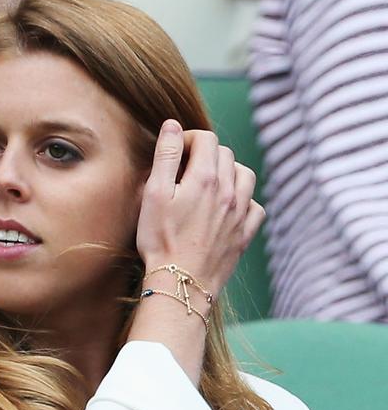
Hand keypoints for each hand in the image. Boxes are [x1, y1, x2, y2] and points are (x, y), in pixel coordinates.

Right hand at [135, 120, 264, 296]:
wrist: (181, 282)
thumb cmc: (160, 239)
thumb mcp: (153, 194)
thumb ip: (165, 156)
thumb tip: (173, 126)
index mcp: (206, 177)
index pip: (205, 138)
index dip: (187, 138)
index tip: (172, 151)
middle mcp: (230, 190)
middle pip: (224, 153)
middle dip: (204, 153)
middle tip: (182, 169)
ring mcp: (241, 212)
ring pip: (244, 174)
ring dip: (227, 171)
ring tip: (206, 183)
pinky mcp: (245, 232)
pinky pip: (255, 205)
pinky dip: (243, 199)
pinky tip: (226, 207)